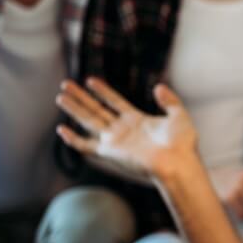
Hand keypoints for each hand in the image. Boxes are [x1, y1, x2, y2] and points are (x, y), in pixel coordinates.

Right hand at [56, 78, 197, 183]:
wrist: (178, 162)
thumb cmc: (182, 144)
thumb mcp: (179, 115)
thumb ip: (169, 100)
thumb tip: (158, 87)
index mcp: (138, 121)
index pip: (115, 102)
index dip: (103, 91)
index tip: (91, 80)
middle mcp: (123, 130)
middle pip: (96, 110)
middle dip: (81, 97)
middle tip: (66, 84)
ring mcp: (115, 141)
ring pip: (88, 121)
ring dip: (74, 109)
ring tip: (60, 95)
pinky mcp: (110, 152)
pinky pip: (87, 146)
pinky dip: (74, 140)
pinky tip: (62, 129)